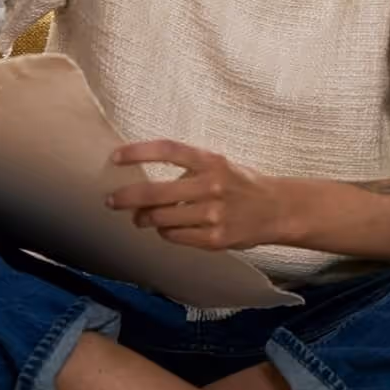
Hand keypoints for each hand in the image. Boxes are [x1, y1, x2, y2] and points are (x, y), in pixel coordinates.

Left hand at [104, 140, 285, 251]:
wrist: (277, 209)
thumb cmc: (241, 184)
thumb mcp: (219, 164)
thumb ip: (188, 169)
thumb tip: (147, 184)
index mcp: (211, 161)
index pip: (168, 150)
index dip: (138, 152)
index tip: (115, 157)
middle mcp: (212, 185)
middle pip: (155, 192)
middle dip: (126, 198)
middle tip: (111, 200)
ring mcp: (213, 214)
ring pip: (160, 219)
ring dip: (143, 218)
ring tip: (139, 218)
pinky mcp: (215, 239)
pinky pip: (175, 236)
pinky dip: (164, 232)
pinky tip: (165, 228)